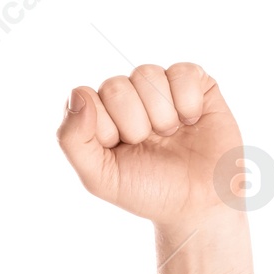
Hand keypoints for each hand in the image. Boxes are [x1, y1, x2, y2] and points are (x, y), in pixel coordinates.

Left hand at [56, 62, 244, 230]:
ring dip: (161, 115)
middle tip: (148, 144)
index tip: (119, 148)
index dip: (104, 127)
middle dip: (133, 124)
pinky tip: (191, 121)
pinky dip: (187, 103)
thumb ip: (72, 139)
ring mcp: (159, 87)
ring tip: (170, 135)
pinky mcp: (193, 82)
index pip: (85, 97)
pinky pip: (182, 72)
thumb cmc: (149, 190)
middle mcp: (126, 97)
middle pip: (115, 86)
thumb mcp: (100, 177)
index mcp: (99, 116)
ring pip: (147, 74)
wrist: (201, 201)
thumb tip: (77, 94)